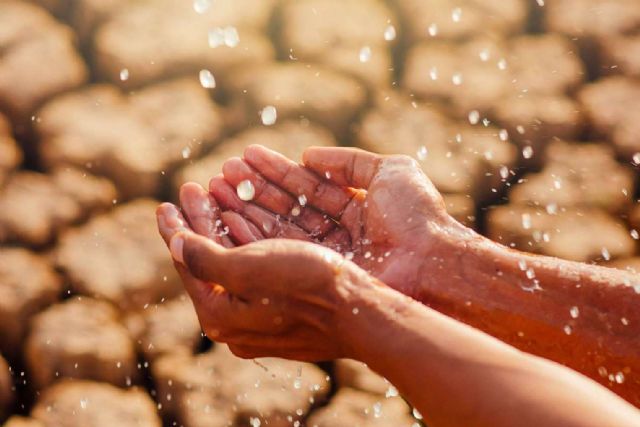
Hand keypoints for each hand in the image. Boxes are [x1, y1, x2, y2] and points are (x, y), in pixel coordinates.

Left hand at [156, 198, 375, 361]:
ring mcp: (262, 321)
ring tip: (218, 199)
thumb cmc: (307, 287)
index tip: (165, 203)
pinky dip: (249, 245)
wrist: (362, 314)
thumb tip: (175, 243)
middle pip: (210, 265)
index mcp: (220, 316)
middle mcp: (237, 324)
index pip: (189, 265)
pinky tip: (248, 225)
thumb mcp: (248, 269)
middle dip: (200, 224)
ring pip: (235, 267)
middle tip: (192, 192)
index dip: (177, 229)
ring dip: (225, 229)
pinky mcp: (285, 313)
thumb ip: (205, 258)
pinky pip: (257, 274)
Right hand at [198, 145, 471, 296]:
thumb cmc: (417, 215)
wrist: (431, 262)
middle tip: (219, 173)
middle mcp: (337, 237)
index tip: (245, 155)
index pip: (306, 188)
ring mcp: (327, 259)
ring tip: (215, 189)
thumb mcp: (388, 171)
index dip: (276, 172)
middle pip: (287, 210)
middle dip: (253, 190)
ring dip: (246, 210)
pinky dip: (254, 236)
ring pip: (278, 231)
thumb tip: (307, 153)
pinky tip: (228, 217)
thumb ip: (347, 161)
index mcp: (354, 211)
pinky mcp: (317, 278)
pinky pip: (281, 254)